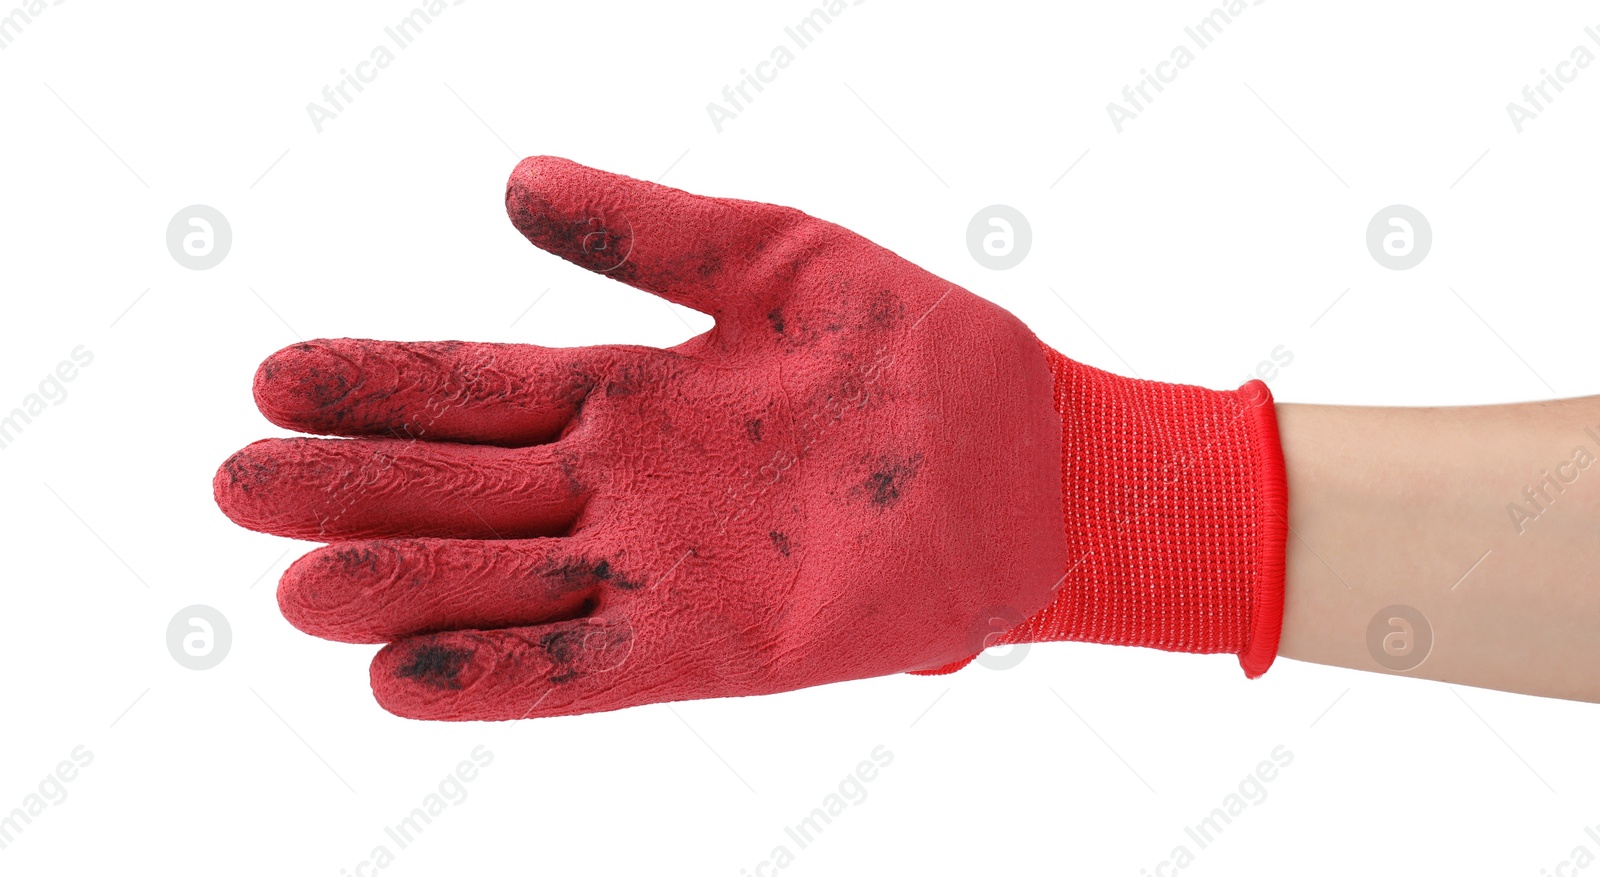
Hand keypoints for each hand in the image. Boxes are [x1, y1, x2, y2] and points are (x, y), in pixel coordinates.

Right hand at [214, 156, 1065, 719]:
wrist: (1033, 458)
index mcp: (634, 390)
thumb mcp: (781, 256)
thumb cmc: (921, 353)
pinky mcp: (719, 646)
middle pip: (466, 486)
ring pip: (506, 582)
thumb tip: (513, 182)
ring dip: (404, 586)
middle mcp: (628, 485)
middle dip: (356, 486)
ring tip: (297, 587)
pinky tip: (403, 679)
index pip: (480, 385)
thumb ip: (651, 231)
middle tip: (238, 483)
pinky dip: (500, 675)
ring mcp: (666, 568)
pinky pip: (588, 666)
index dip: (381, 382)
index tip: (277, 376)